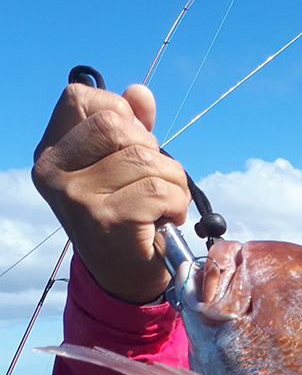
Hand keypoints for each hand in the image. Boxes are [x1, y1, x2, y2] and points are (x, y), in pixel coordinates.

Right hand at [32, 83, 189, 303]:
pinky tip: (168, 218)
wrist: (126, 281)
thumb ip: (129, 127)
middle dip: (152, 149)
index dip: (120, 111)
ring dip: (172, 180)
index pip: (80, 98)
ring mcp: (78, 197)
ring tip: (166, 203)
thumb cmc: (125, 218)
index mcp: (51, 153)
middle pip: (116, 125)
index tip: (135, 142)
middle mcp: (55, 173)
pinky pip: (159, 190)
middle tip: (157, 179)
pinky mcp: (107, 220)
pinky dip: (177, 202)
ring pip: (144, 159)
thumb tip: (140, 93)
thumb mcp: (120, 167)